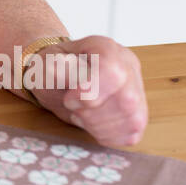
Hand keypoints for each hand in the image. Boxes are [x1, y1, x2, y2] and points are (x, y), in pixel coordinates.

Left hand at [28, 36, 147, 146]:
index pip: (113, 71)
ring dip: (98, 125)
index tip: (70, 99)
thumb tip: (58, 66)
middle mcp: (129, 67)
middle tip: (73, 106)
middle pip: (126, 99)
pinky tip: (93, 123)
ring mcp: (138, 91)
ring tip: (82, 113)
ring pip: (132, 120)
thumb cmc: (54, 70)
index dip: (91, 91)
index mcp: (108, 48)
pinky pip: (131, 134)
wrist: (58, 81)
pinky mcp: (138, 116)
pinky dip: (107, 136)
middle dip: (92, 112)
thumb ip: (55, 68)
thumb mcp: (47, 65)